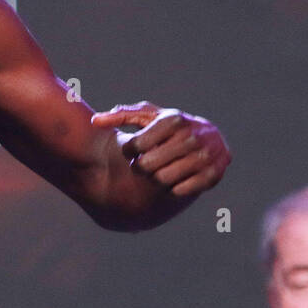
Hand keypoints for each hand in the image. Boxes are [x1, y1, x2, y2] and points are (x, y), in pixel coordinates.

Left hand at [91, 101, 230, 197]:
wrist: (210, 138)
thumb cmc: (169, 128)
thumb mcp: (148, 117)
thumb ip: (121, 116)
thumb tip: (94, 121)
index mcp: (174, 120)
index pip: (136, 145)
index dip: (129, 150)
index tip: (133, 149)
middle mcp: (192, 136)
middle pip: (147, 166)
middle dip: (140, 166)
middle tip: (143, 163)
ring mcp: (205, 156)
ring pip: (162, 180)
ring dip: (154, 179)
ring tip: (157, 170)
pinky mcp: (213, 174)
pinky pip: (180, 191)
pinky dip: (172, 189)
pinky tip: (173, 179)